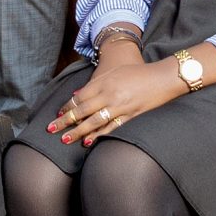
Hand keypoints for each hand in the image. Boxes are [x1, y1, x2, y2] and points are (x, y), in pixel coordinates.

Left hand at [47, 54, 191, 146]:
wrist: (163, 78)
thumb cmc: (138, 72)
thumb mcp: (114, 72)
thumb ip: (95, 84)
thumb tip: (77, 95)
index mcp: (105, 83)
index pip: (80, 97)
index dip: (67, 106)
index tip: (58, 114)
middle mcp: (110, 96)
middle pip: (83, 110)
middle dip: (66, 121)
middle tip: (52, 129)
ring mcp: (121, 107)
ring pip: (95, 121)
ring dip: (79, 131)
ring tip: (66, 139)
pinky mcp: (131, 116)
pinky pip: (112, 128)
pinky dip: (100, 135)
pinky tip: (90, 142)